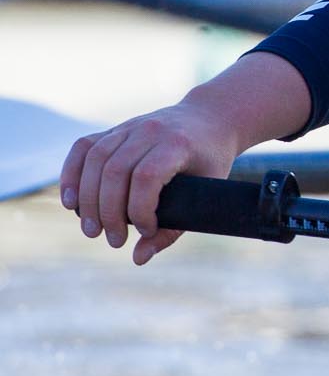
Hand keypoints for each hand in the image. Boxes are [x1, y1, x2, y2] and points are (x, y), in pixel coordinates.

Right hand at [60, 102, 242, 263]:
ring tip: (92, 230)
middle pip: (115, 171)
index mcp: (178, 144)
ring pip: (95, 159)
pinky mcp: (115, 129)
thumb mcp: (207, 191)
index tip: (146, 231)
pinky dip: (71, 174)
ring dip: (87, 199)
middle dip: (108, 212)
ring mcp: (130, 126)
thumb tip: (138, 258)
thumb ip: (174, 227)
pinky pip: (83, 147)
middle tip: (114, 240)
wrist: (211, 117)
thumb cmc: (210, 159)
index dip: (139, 210)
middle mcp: (151, 130)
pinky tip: (71, 202)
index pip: (147, 176)